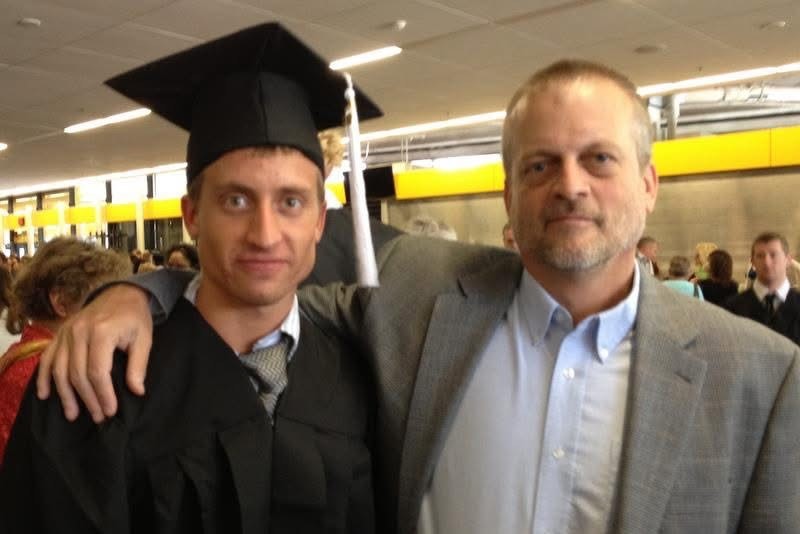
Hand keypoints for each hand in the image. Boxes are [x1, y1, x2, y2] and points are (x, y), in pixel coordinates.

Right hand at [36, 284, 153, 422]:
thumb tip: (137, 391)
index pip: (97, 371)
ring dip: (65, 395)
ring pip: (60, 370)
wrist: (121, 293)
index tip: (110, 411)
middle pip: (77, 373)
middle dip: (87, 399)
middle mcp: (79, 331)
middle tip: (98, 417)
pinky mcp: (59, 333)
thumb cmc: (135, 317)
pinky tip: (45, 395)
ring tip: (73, 414)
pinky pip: (47, 358)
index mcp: (101, 332)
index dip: (103, 394)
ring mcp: (66, 332)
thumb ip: (138, 365)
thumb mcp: (144, 338)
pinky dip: (44, 377)